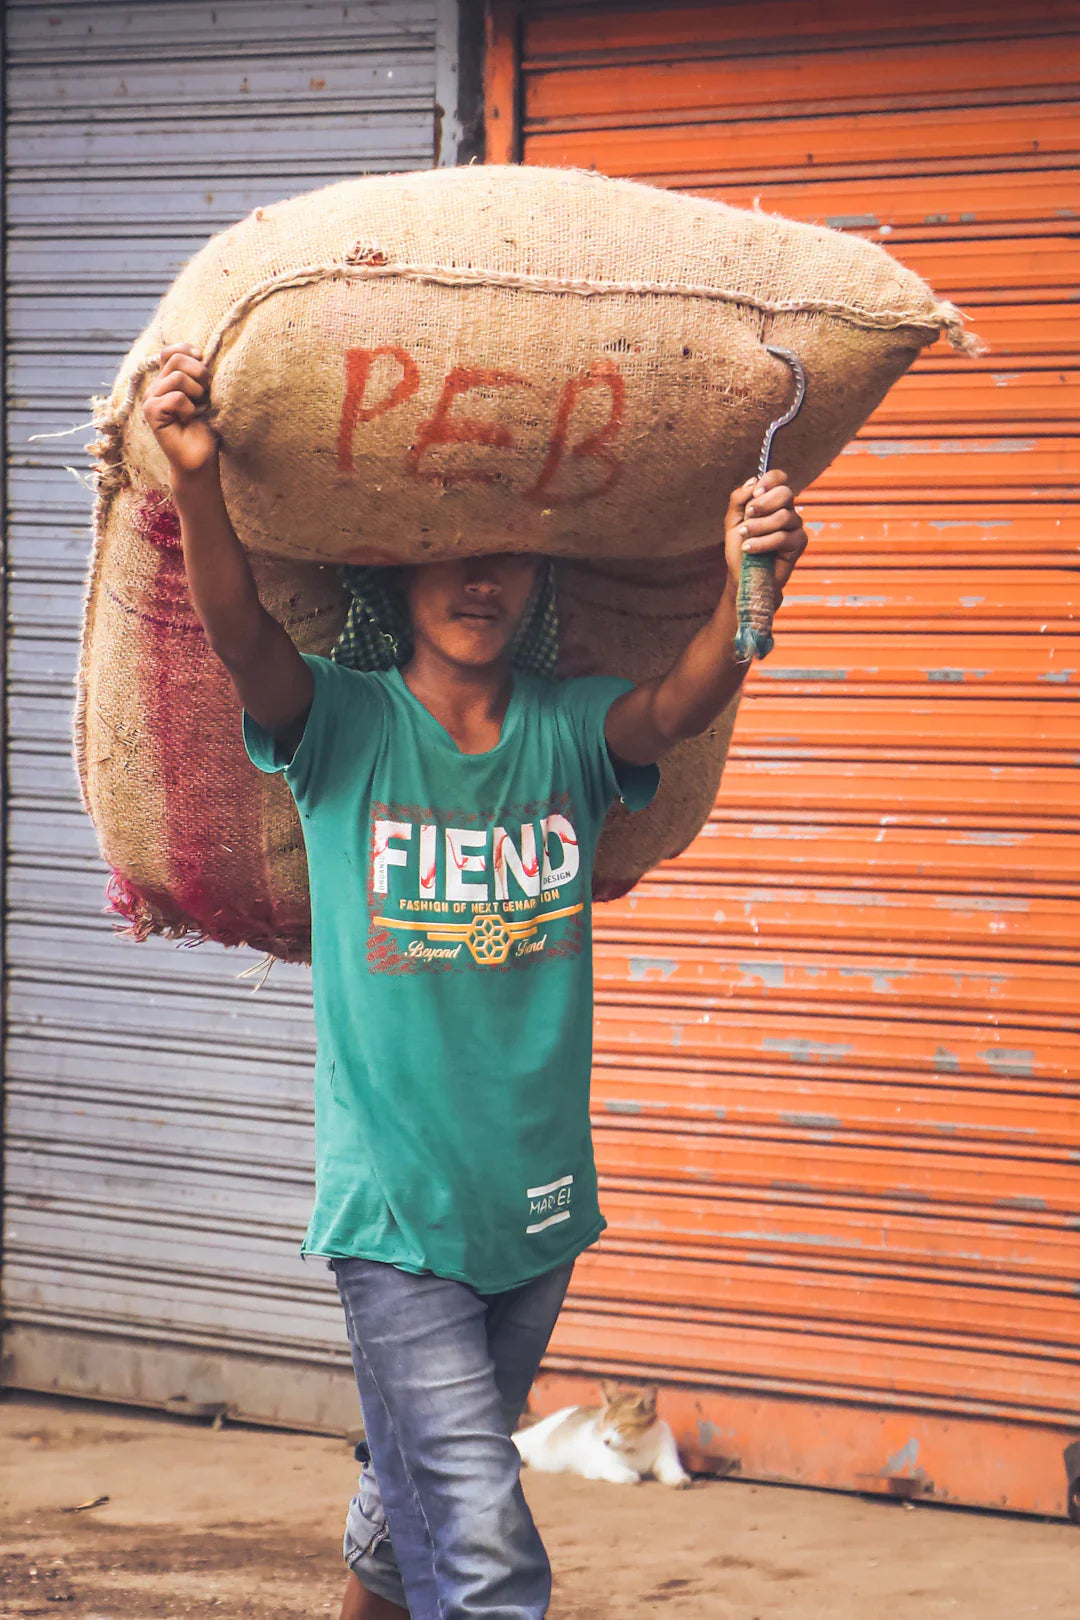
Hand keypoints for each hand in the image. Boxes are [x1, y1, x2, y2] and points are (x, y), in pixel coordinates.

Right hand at [142, 342, 218, 477]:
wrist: (200, 458)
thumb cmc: (204, 427)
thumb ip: (197, 373)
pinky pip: (175, 397)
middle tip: (206, 393)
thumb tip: (199, 352)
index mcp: (167, 379)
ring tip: (198, 406)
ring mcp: (150, 398)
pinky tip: (189, 418)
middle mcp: (156, 386)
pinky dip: (189, 407)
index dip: (188, 351)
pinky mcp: (150, 412)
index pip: (170, 351)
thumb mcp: (204, 394)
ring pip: (177, 377)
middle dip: (200, 373)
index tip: (203, 364)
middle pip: (176, 359)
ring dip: (196, 391)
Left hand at [724, 467, 807, 600]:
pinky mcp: (799, 543)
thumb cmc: (739, 548)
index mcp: (772, 501)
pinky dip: (763, 543)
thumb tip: (753, 481)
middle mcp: (786, 510)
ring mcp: (795, 526)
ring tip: (745, 537)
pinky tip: (749, 549)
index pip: (779, 478)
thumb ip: (738, 499)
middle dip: (763, 504)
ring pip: (783, 516)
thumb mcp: (732, 521)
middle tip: (748, 516)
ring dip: (758, 527)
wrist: (743, 576)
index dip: (769, 480)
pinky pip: (783, 537)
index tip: (755, 493)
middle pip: (786, 493)